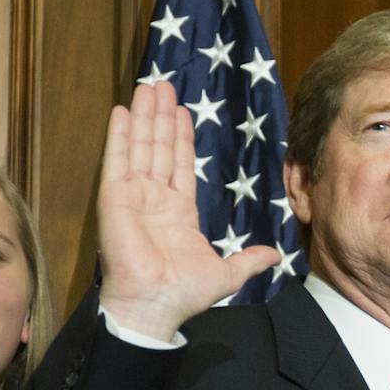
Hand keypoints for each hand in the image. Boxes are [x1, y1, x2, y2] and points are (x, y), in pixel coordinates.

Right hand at [96, 80, 280, 339]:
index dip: (182, 137)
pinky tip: (122, 110)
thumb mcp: (228, 274)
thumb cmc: (185, 293)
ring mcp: (133, 195)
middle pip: (160, 148)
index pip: (181, 165)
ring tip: (149, 86)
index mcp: (179, 212)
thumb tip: (275, 257)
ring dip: (144, 116)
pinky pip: (117, 160)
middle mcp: (154, 199)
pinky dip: (119, 135)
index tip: (184, 112)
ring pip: (141, 146)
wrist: (156, 304)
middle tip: (164, 85)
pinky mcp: (114, 197)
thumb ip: (250, 259)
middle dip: (162, 117)